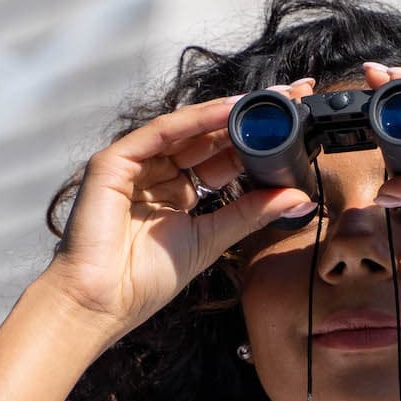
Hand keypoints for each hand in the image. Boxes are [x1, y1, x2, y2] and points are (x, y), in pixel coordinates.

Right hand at [36, 93, 320, 340]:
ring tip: (269, 99)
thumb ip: (251, 214)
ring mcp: (135, 164)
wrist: (99, 303)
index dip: (258, 141)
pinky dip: (195, 120)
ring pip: (188, 129)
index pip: (223, 158)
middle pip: (210, 137)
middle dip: (250, 117)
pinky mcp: (114, 161)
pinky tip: (229, 110)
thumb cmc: (144, 281)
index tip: (296, 125)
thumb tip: (301, 197)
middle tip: (293, 97)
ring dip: (229, 112)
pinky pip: (161, 133)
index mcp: (178, 193)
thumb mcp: (211, 240)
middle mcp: (158, 173)